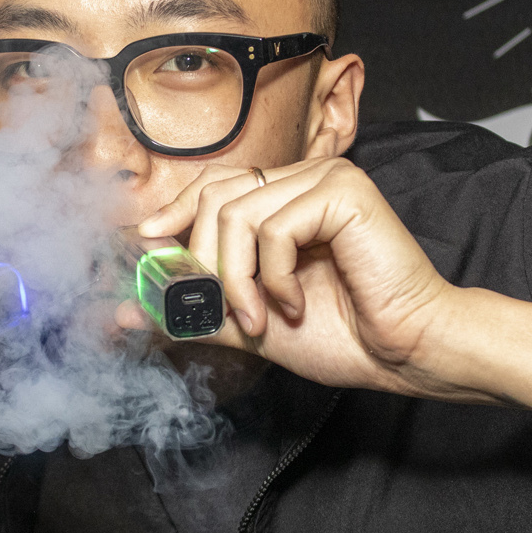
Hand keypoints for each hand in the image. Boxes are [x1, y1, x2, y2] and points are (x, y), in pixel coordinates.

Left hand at [135, 160, 531, 420]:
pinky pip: (273, 227)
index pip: (211, 186)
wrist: (405, 355)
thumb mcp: (248, 325)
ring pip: (235, 213)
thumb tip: (126, 311)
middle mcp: (304, 177)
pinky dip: (272, 277)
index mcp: (286, 198)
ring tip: (259, 318)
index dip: (173, 215)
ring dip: (235, 279)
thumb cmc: (344, 338)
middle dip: (201, 261)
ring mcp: (325, 180)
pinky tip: (295, 304)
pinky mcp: (343, 192)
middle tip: (219, 311)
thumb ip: (194, 311)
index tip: (146, 249)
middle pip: (214, 196)